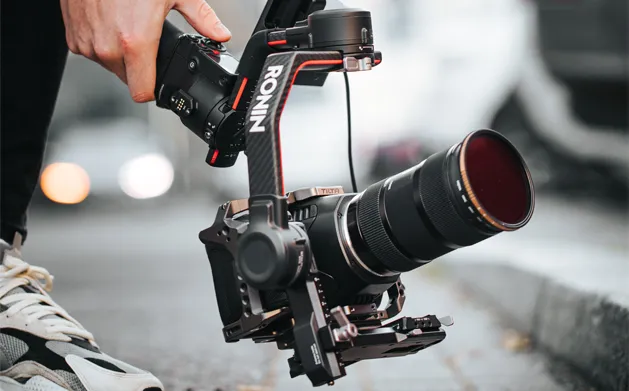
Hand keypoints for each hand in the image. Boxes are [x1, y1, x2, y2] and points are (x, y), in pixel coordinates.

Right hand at [60, 0, 230, 102]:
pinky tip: (110, 23)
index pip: (143, 93)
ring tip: (128, 27)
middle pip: (129, 79)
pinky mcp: (73, 38)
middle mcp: (108, 48)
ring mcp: (88, 44)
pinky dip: (102, 43)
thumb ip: (201, 18)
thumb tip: (220, 33)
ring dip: (120, 55)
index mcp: (135, 43)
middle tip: (147, 43)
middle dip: (140, 67)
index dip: (155, 90)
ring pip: (110, 66)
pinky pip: (92, 52)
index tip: (160, 82)